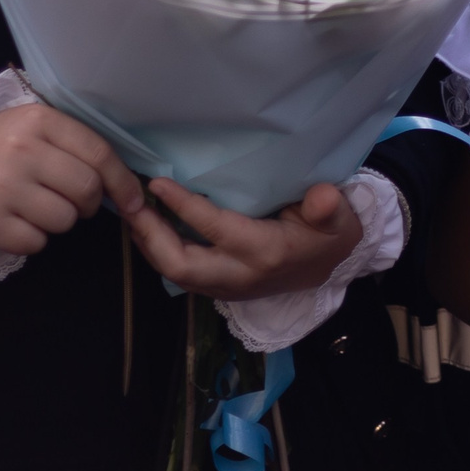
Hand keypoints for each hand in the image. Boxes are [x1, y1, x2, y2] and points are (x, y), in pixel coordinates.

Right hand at [0, 101, 145, 255]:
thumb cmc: (1, 145)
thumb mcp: (35, 127)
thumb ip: (75, 145)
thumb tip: (126, 185)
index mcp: (39, 121)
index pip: (99, 154)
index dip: (123, 182)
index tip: (134, 200)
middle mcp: (22, 151)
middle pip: (86, 190)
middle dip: (88, 203)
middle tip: (73, 200)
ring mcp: (2, 188)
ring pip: (64, 220)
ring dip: (59, 220)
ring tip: (38, 206)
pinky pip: (35, 243)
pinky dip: (33, 238)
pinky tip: (17, 220)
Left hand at [126, 175, 361, 300]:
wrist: (333, 267)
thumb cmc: (330, 234)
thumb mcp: (338, 218)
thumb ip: (328, 207)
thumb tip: (323, 196)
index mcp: (265, 252)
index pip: (215, 229)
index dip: (183, 206)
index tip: (157, 182)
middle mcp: (239, 276)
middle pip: (180, 265)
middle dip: (150, 235)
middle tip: (130, 203)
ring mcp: (226, 287)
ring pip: (174, 274)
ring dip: (149, 245)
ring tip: (132, 211)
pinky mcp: (219, 288)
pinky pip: (179, 274)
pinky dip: (159, 252)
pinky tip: (149, 227)